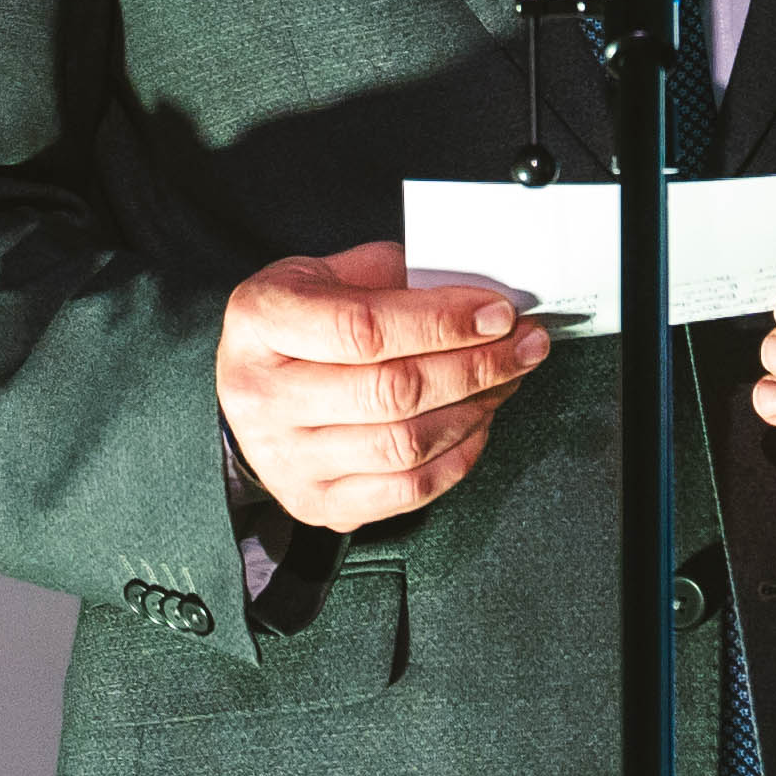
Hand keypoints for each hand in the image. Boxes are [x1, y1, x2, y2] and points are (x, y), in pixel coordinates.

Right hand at [217, 243, 549, 530]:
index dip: (442, 322)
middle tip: (523, 346)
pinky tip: (479, 421)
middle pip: (391, 391)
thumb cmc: (301, 322)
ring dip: (475, 410)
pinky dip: (458, 456)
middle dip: (476, 366)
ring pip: (405, 445)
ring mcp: (285, 459)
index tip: (498, 313)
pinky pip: (407, 490)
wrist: (253, 389)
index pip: (363, 329)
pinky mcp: (316, 503)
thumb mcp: (330, 272)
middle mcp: (262, 396)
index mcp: (261, 321)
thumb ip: (396, 278)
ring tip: (507, 379)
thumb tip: (482, 300)